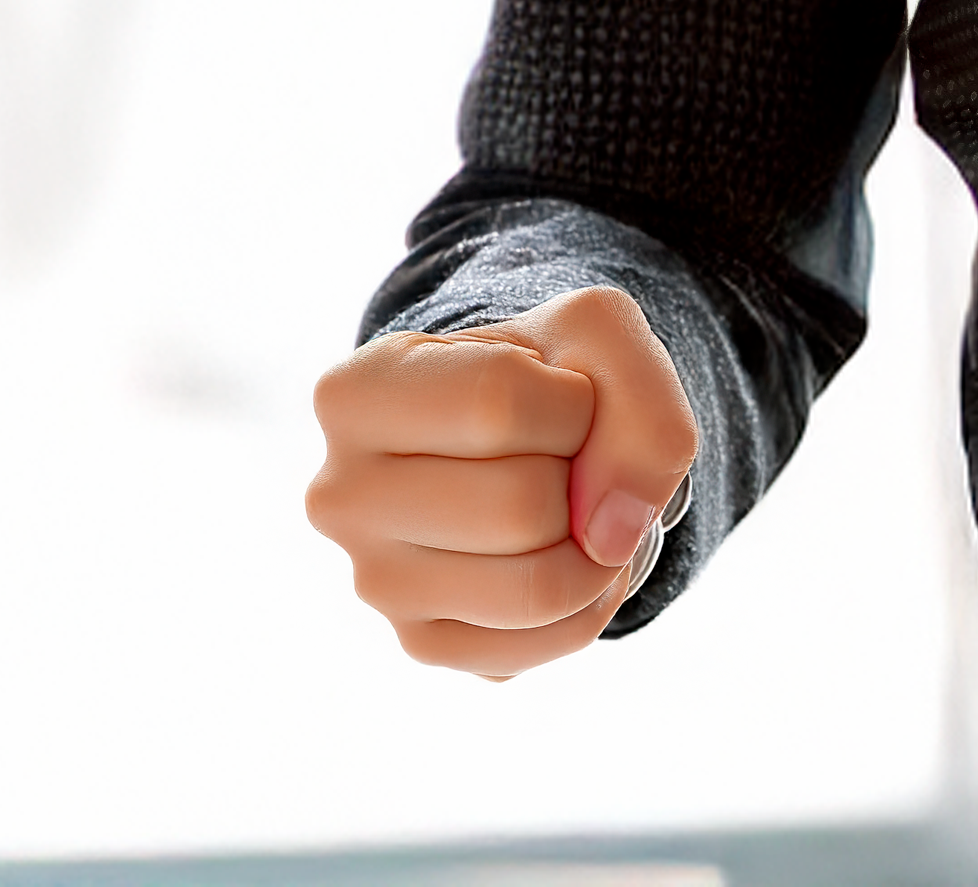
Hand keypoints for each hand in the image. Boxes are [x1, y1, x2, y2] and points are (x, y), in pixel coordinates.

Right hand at [304, 283, 702, 677]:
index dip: (569, 399)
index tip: (557, 394)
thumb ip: (637, 397)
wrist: (524, 435)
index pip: (496, 401)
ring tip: (573, 508)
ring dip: (595, 547)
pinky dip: (592, 599)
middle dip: (583, 478)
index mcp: (352, 395)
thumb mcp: (596, 333)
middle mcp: (340, 496)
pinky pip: (544, 642)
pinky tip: (571, 557)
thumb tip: (611, 536)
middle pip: (519, 506)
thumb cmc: (545, 373)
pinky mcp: (421, 644)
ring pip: (536, 587)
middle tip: (563, 457)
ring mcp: (374, 582)